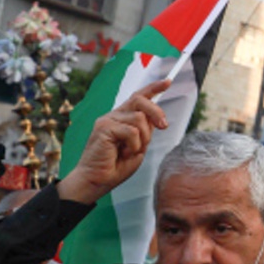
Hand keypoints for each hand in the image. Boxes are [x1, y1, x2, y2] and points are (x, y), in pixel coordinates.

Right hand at [56, 81, 169, 204]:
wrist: (95, 182)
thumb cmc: (114, 167)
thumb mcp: (138, 147)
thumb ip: (145, 132)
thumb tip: (156, 119)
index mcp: (122, 118)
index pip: (138, 97)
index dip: (153, 88)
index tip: (168, 82)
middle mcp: (114, 116)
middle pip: (140, 100)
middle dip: (156, 112)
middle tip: (164, 126)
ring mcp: (107, 120)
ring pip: (139, 118)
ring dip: (143, 138)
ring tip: (131, 151)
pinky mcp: (103, 128)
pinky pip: (131, 131)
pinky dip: (133, 146)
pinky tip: (123, 153)